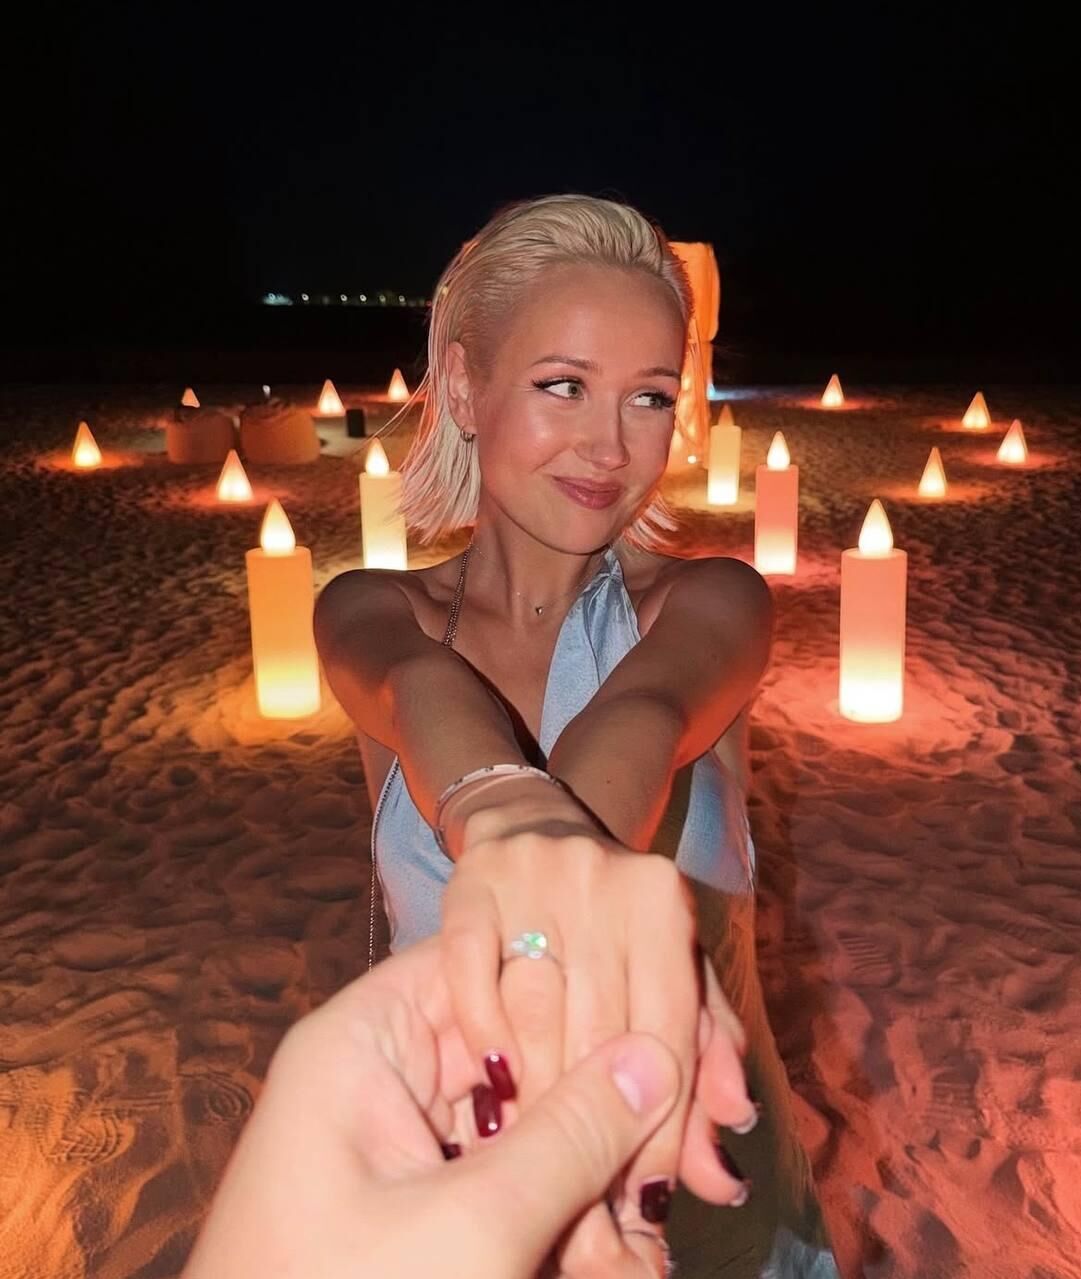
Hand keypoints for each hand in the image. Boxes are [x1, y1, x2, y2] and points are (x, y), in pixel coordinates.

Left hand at [181, 937, 682, 1278]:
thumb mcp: (468, 1227)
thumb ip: (571, 1135)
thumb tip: (656, 1057)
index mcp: (366, 1039)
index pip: (488, 960)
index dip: (578, 984)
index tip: (663, 1026)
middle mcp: (384, 1070)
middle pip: (519, 1042)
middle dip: (600, 1101)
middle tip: (688, 1153)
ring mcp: (405, 1138)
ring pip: (528, 1117)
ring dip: (593, 1172)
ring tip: (647, 1240)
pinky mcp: (423, 1199)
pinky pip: (514, 1175)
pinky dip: (564, 1211)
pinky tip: (618, 1259)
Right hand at [441, 788, 756, 1275]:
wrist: (533, 822)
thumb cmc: (614, 914)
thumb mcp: (670, 962)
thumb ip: (707, 1043)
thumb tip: (739, 1126)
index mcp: (663, 901)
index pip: (670, 1031)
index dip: (661, 1126)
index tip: (646, 1199)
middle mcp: (605, 880)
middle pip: (602, 1028)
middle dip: (594, 1127)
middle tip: (586, 1200)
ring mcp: (534, 875)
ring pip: (536, 1008)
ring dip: (536, 1096)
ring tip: (538, 1158)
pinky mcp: (471, 880)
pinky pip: (470, 972)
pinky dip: (483, 1034)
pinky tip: (492, 1086)